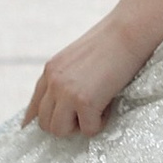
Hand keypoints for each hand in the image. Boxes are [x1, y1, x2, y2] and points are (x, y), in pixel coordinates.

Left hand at [23, 14, 151, 139]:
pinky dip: (100, 123)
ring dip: (79, 127)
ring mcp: (66, 92)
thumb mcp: (78, 59)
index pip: (33, 106)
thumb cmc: (112, 42)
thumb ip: (67, 78)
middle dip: (65, 125)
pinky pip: (88, 130)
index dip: (39, 120)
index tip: (45, 128)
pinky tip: (109, 105)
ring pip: (59, 131)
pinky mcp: (84, 101)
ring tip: (97, 110)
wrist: (129, 31)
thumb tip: (66, 104)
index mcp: (51, 70)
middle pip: (44, 123)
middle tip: (86, 114)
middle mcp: (53, 82)